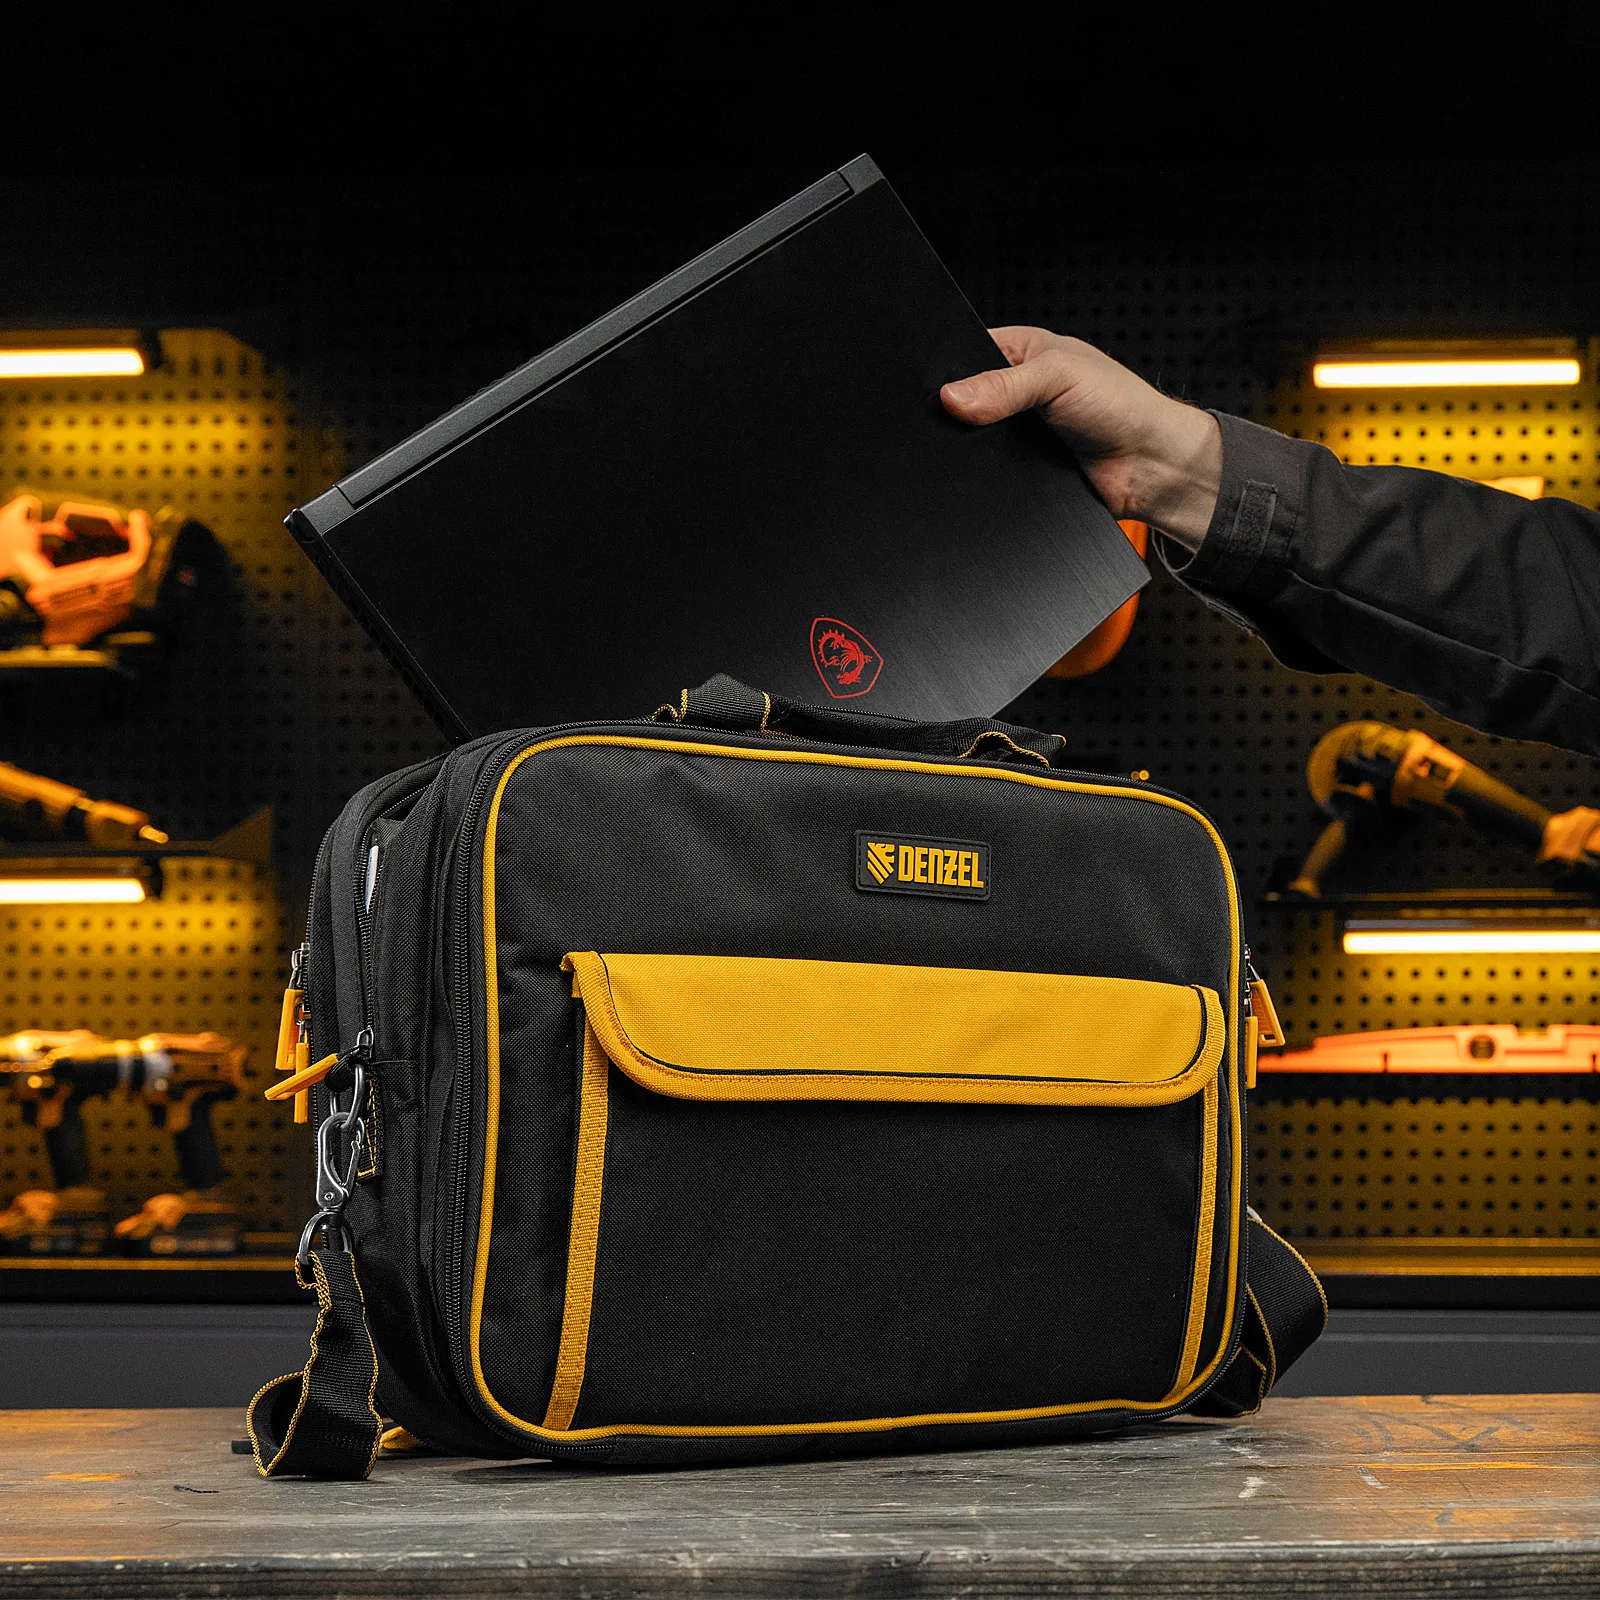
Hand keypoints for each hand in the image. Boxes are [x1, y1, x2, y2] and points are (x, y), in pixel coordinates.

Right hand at [940, 328, 1221, 550]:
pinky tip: (997, 472)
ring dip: (976, 448)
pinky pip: (988, 474)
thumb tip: (952, 397)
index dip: (947, 370)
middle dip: (961, 413)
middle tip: (965, 418)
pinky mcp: (1018, 469)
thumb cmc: (1121, 405)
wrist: (1149, 466)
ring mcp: (1015, 431)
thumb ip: (1004, 385)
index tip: (936, 387)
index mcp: (1020, 352)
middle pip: (963, 401)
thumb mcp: (1057, 376)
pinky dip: (989, 476)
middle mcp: (1014, 391)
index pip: (965, 354)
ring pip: (972, 442)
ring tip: (990, 445)